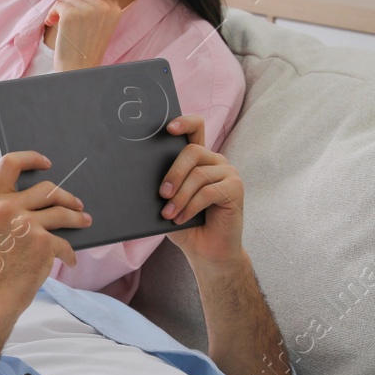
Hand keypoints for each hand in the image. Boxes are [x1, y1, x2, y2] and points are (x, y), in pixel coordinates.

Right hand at [0, 151, 90, 314]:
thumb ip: (7, 209)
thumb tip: (43, 199)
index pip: (10, 164)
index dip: (31, 158)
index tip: (47, 163)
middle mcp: (7, 208)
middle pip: (47, 188)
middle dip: (67, 197)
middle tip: (77, 205)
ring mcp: (25, 224)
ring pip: (63, 211)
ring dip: (77, 218)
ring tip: (85, 222)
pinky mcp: (42, 242)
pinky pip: (64, 243)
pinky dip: (69, 254)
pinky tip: (69, 261)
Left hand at [46, 0, 121, 71]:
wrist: (78, 68)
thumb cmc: (85, 48)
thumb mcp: (94, 24)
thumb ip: (87, 4)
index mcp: (114, 8)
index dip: (81, 6)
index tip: (77, 22)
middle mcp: (105, 6)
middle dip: (69, 7)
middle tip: (66, 24)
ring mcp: (88, 9)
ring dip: (60, 11)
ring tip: (60, 25)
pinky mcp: (71, 14)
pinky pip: (58, 4)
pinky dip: (52, 13)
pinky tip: (52, 23)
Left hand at [157, 115, 245, 269]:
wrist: (207, 252)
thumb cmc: (185, 225)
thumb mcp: (168, 202)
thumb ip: (162, 185)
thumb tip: (139, 173)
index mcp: (199, 159)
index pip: (195, 128)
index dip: (184, 122)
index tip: (168, 129)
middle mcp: (215, 161)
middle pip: (192, 151)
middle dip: (173, 174)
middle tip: (162, 195)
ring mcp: (228, 173)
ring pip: (198, 174)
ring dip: (180, 197)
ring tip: (170, 214)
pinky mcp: (236, 188)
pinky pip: (208, 191)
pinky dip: (191, 207)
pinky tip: (182, 219)